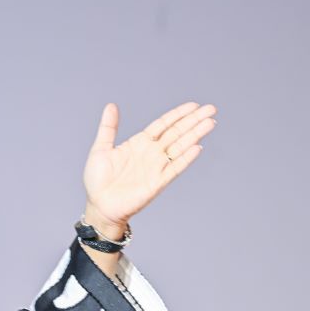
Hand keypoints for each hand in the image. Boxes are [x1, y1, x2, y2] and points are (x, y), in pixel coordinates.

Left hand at [82, 101, 217, 236]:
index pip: (164, 125)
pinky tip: (197, 147)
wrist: (100, 205)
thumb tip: (111, 106)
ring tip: (210, 123)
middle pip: (177, 133)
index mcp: (139, 143)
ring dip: (195, 135)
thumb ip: (109, 127)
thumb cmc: (98, 180)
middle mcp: (151, 153)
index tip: (194, 105)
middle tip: (211, 109)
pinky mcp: (157, 183)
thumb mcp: (101, 149)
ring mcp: (156, 167)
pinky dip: (186, 158)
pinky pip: (174, 168)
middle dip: (193, 121)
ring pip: (180, 147)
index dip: (178, 115)